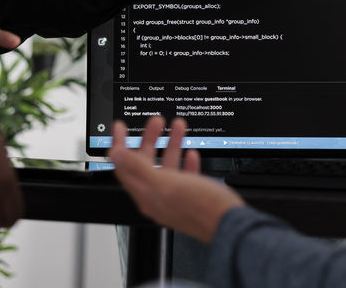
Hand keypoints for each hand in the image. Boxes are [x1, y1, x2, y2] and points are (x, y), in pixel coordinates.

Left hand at [110, 116, 244, 243]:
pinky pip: (184, 175)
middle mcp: (157, 196)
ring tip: (177, 126)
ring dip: (170, 144)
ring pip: (166, 165)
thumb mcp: (165, 183)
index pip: (124, 166)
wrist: (228, 225)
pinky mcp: (192, 196)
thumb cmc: (199, 207)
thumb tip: (116, 154)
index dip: (120, 144)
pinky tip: (191, 153)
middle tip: (155, 121)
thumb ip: (139, 168)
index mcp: (146, 193)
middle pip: (145, 163)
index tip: (121, 126)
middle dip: (148, 138)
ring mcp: (175, 196)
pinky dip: (185, 161)